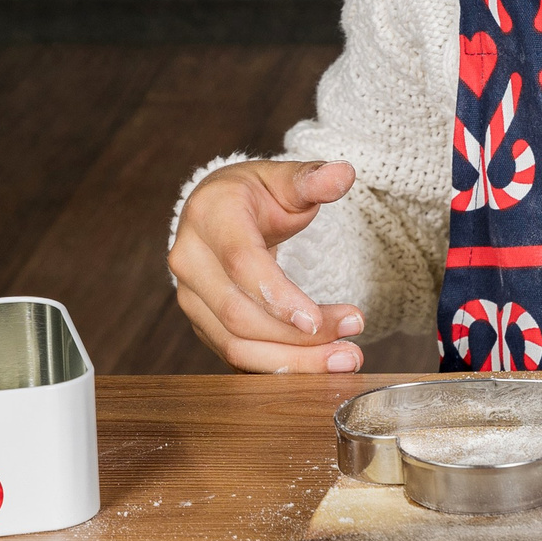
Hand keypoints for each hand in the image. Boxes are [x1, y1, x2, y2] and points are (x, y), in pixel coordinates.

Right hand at [168, 160, 367, 369]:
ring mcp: (191, 297)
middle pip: (239, 315)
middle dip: (297, 339)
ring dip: (292, 362)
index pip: (241, 265)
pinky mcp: (202, 323)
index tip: (318, 320)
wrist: (220, 212)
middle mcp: (190, 260)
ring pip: (235, 345)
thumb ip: (312, 179)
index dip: (278, 298)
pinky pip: (237, 356)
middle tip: (351, 341)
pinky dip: (279, 367)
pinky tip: (318, 366)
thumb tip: (343, 173)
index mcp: (210, 216)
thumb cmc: (255, 195)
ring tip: (345, 359)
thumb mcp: (284, 179)